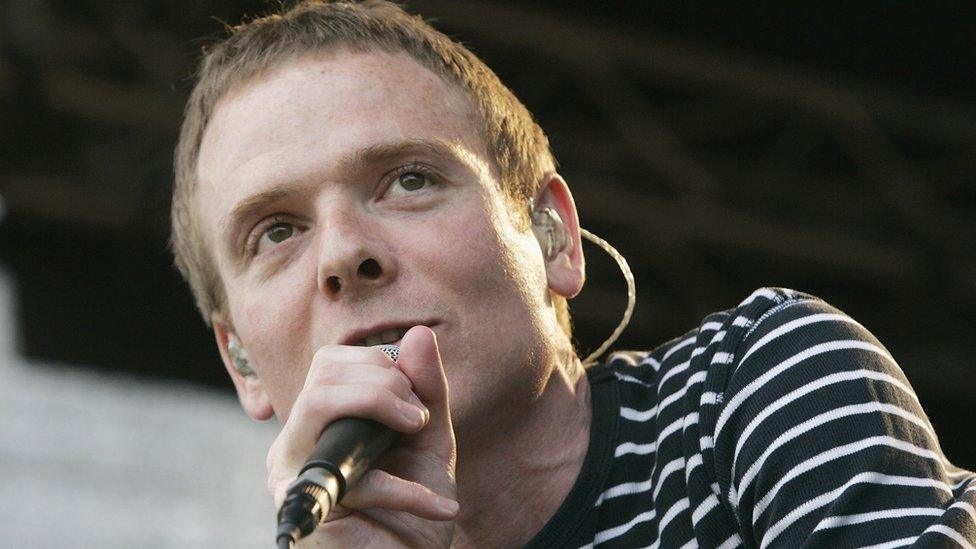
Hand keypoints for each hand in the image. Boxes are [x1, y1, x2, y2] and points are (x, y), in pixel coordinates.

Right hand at [266, 326, 457, 547]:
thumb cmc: (412, 514)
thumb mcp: (428, 442)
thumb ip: (426, 389)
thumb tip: (419, 333)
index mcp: (320, 423)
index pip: (332, 362)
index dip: (380, 364)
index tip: (417, 400)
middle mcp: (295, 444)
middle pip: (322, 373)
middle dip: (382, 381)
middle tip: (414, 418)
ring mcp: (293, 476)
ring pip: (316, 403)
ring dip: (378, 404)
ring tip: (414, 431)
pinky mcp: (310, 510)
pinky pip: (357, 479)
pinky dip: (407, 490)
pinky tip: (440, 507)